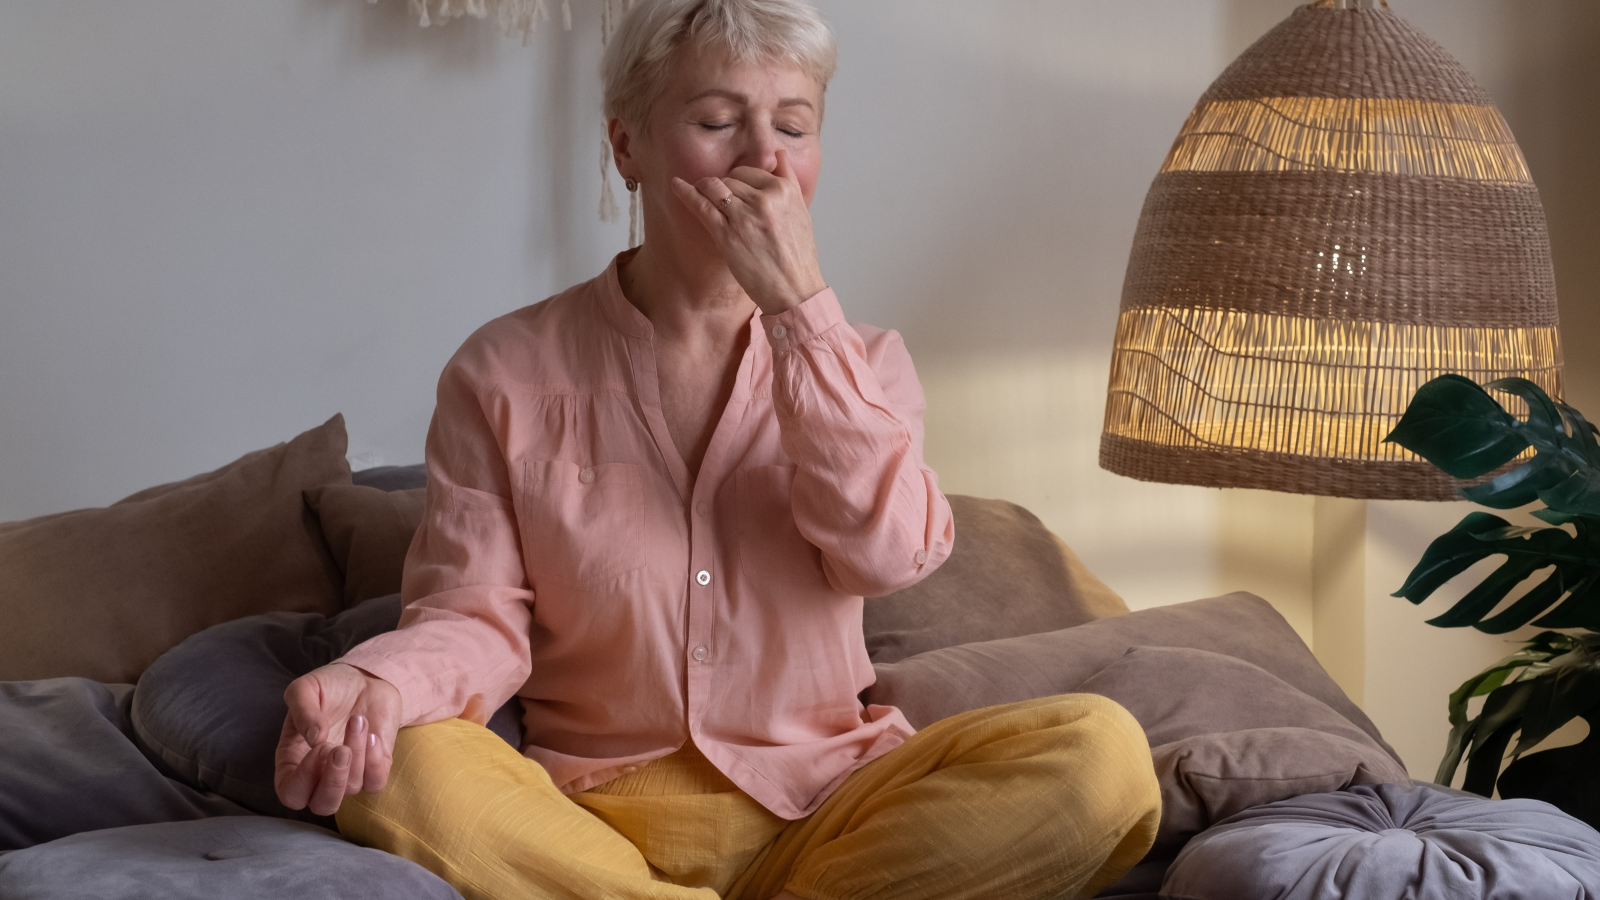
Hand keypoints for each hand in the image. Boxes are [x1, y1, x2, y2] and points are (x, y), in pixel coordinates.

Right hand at [273, 663, 401, 816]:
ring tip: (358, 719)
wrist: (365, 679)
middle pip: (322, 806)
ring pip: (352, 787)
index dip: (303, 780)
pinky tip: (372, 734)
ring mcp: (348, 773)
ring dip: (357, 751)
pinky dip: (375, 761)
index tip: (319, 748)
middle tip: (340, 749)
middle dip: (333, 782)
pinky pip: (376, 783)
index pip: (291, 793)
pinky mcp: (374, 768)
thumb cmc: (329, 687)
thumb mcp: (305, 688)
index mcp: (293, 761)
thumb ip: (302, 711)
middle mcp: (319, 774)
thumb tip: (314, 738)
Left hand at [670, 149, 826, 315]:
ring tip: (701, 191)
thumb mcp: (802, 211)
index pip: (751, 171)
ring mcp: (744, 217)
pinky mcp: (727, 235)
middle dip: (725, 187)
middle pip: (732, 178)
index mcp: (784, 191)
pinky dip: (686, 193)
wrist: (795, 289)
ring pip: (716, 187)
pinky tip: (676, 185)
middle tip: (725, 204)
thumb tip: (779, 153)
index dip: (740, 180)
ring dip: (705, 188)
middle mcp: (765, 199)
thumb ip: (789, 179)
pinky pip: (702, 206)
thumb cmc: (798, 256)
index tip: (736, 191)